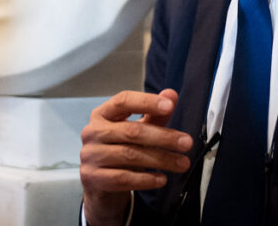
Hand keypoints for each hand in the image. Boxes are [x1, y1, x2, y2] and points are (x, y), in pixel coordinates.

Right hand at [79, 89, 193, 225]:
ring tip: (182, 163)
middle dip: (163, 137)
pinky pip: (123, 178)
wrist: (98, 183)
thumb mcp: (136, 130)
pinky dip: (146, 179)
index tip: (170, 106)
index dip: (146, 102)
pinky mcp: (93, 177)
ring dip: (161, 160)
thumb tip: (171, 94)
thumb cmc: (119, 150)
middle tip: (186, 143)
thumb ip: (153, 113)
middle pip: (131, 131)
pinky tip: (162, 179)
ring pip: (130, 155)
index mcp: (102, 114)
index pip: (123, 101)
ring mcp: (91, 155)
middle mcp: (92, 132)